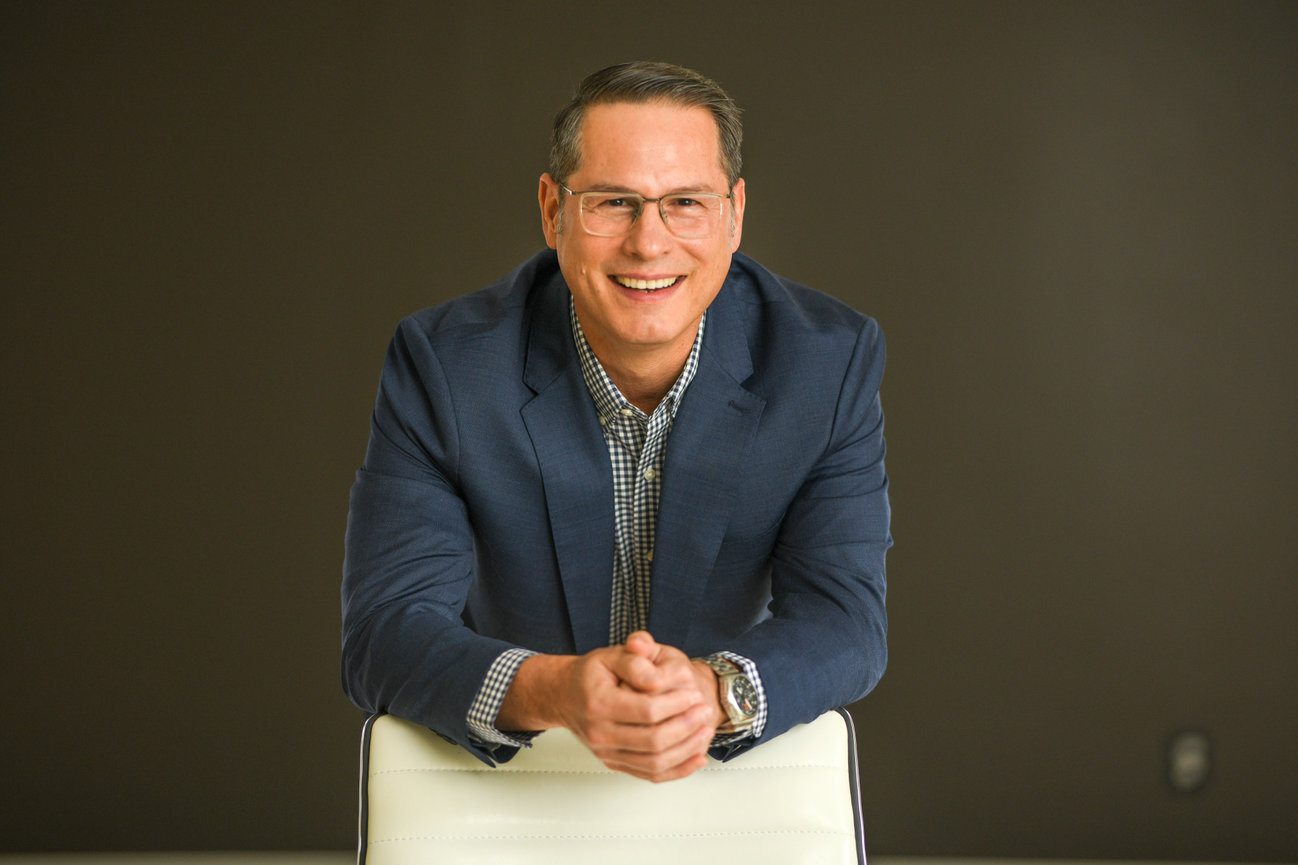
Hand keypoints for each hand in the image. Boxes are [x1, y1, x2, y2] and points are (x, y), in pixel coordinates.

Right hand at [498, 632, 720, 781]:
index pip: (646, 711)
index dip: (676, 703)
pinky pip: (650, 774)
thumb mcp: (610, 654)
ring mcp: (606, 753)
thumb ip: (635, 659)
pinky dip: (678, 770)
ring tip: (705, 730)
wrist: (565, 696)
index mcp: (599, 703)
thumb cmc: (591, 675)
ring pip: (654, 762)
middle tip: (705, 711)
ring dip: (687, 749)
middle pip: (652, 740)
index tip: (693, 693)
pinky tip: (696, 758)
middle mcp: (600, 733)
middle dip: (686, 727)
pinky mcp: (615, 764)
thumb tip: (656, 677)